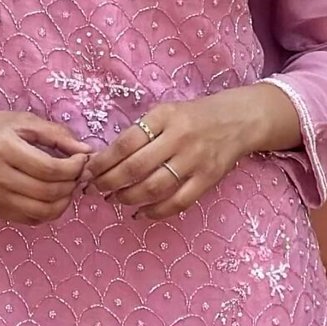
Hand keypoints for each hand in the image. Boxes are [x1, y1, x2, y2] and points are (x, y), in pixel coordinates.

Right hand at [0, 98, 91, 224]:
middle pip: (48, 193)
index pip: (50, 169)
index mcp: (4, 149)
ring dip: (63, 202)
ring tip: (66, 186)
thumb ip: (55, 134)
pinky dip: (47, 212)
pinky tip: (50, 197)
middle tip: (77, 173)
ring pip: (41, 212)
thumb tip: (86, 150)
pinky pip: (28, 219)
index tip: (82, 159)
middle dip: (72, 184)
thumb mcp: (20, 120)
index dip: (74, 167)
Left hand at [80, 85, 298, 219]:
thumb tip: (105, 159)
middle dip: (109, 183)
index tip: (89, 171)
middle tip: (95, 189)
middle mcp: (179, 138)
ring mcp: (195, 160)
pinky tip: (140, 213)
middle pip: (135, 168)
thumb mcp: (166, 112)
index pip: (125, 143)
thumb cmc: (193, 117)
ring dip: (128, 198)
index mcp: (164, 117)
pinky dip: (155, 212)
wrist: (237, 120)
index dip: (103, 161)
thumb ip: (140, 132)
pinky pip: (178, 202)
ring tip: (114, 199)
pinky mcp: (208, 179)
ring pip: (154, 188)